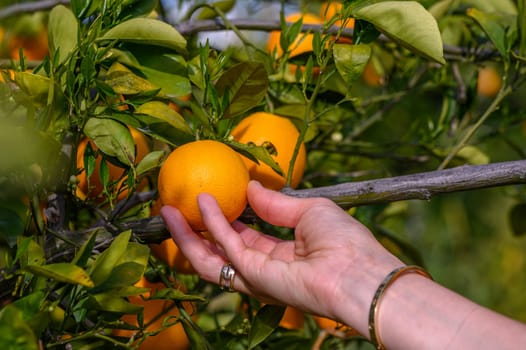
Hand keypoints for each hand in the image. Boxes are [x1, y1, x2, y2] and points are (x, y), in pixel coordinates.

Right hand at [161, 181, 401, 333]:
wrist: (361, 272)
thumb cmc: (345, 241)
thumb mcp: (309, 210)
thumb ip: (276, 203)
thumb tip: (251, 188)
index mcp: (282, 252)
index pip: (245, 237)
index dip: (224, 220)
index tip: (209, 199)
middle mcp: (265, 267)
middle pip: (220, 250)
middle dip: (195, 231)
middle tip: (174, 208)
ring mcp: (258, 276)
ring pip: (211, 258)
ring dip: (187, 234)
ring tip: (167, 210)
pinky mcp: (255, 276)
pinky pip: (226, 249)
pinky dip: (211, 226)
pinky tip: (201, 204)